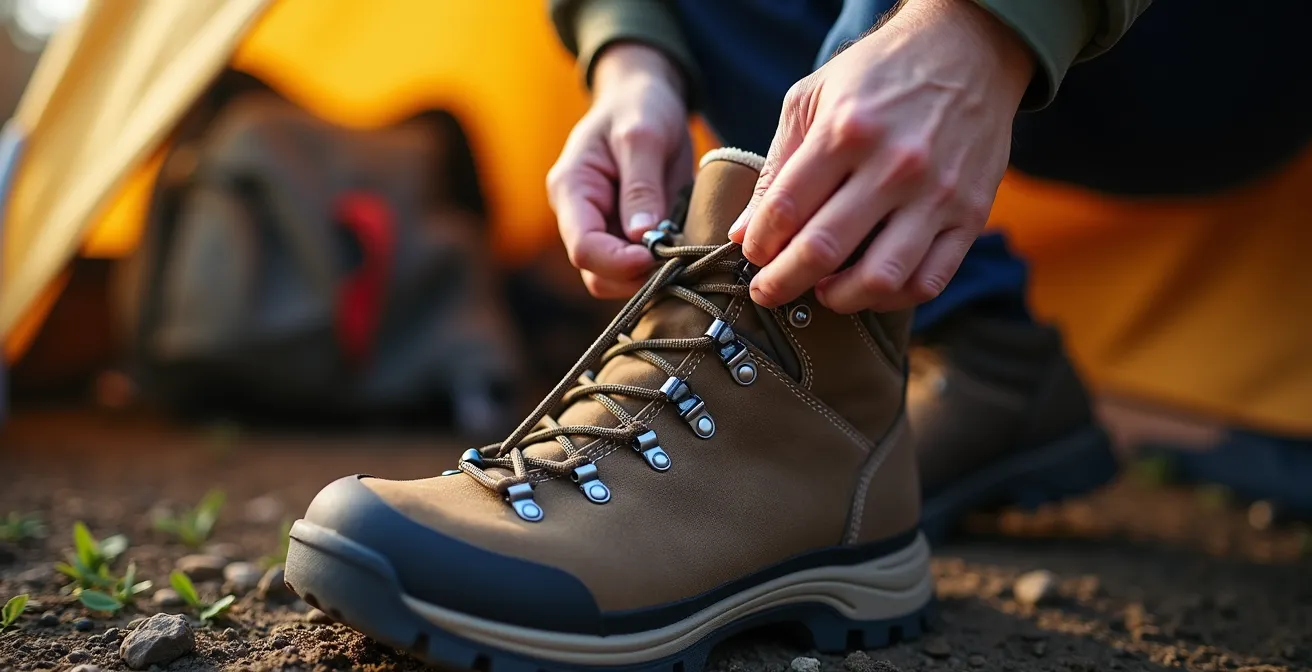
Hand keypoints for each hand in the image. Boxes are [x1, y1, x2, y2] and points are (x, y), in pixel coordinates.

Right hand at [547, 43, 692, 297]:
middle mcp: (579, 217)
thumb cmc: (639, 107)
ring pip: (618, 279)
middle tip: (681, 260)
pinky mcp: (626, 236)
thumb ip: (641, 187)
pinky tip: (687, 253)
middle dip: (637, 276)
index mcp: (571, 190)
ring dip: (652, 276)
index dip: (619, 262)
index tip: (657, 255)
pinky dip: (662, 268)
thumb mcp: (643, 136)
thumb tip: (642, 238)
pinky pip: (639, 268)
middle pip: (597, 274)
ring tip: (687, 255)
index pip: (584, 248)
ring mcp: (602, 230)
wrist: (644, 97)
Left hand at [727, 0, 1034, 312]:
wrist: (969, 50)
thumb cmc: (881, 74)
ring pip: (879, 278)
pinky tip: (868, 287)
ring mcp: (938, 195)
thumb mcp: (814, 97)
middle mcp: (895, 166)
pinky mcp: (971, 215)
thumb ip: (778, 165)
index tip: (753, 254)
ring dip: (837, 299)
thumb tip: (744, 231)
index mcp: (847, 131)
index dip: (759, 243)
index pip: (786, 209)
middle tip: (767, 290)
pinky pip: (928, 281)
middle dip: (781, 282)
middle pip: (823, 250)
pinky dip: (892, 298)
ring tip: (820, 292)